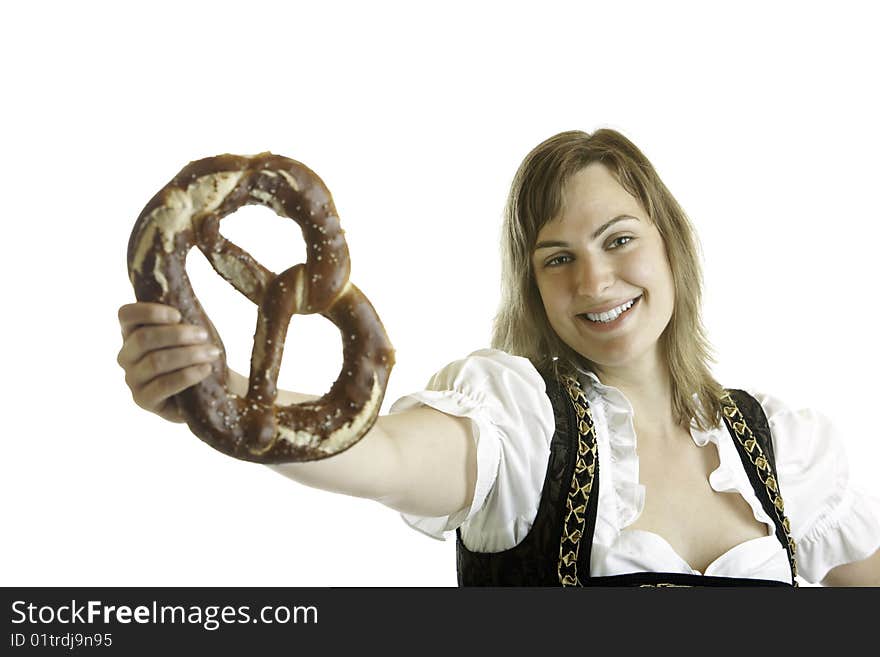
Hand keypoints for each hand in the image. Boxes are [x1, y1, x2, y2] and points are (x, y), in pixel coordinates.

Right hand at [117, 302, 219, 422]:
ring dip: (188, 355)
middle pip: (143, 339)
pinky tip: (206, 369)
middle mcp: (126, 356)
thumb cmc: (197, 353)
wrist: (208, 389)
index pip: (126, 315)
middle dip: (178, 335)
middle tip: (204, 335)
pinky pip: (163, 385)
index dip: (149, 312)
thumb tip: (183, 291)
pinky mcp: (143, 401)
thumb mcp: (189, 330)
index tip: (178, 315)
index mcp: (132, 333)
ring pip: (155, 362)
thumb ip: (182, 315)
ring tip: (212, 353)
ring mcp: (132, 380)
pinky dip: (188, 375)